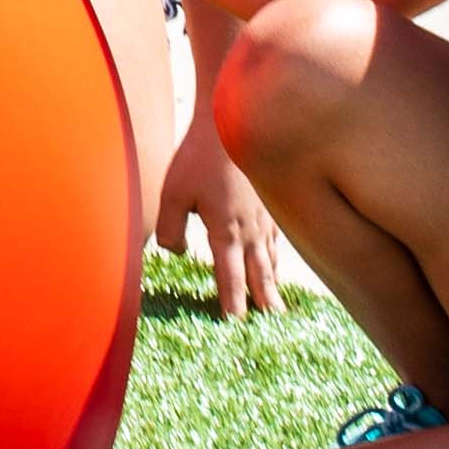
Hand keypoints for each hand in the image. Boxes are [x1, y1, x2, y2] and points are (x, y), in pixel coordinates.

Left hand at [156, 115, 281, 316]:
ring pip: (271, 258)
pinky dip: (277, 256)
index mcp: (226, 232)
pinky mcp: (269, 202)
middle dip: (263, 302)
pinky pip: (276, 238)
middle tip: (272, 327)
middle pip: (259, 275)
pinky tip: (275, 261)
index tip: (234, 327)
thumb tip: (175, 253)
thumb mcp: (172, 193)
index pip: (230, 278)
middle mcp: (250, 230)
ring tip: (277, 306)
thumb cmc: (198, 157)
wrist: (233, 120)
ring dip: (273, 284)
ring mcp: (264, 216)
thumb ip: (171, 230)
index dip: (231, 304)